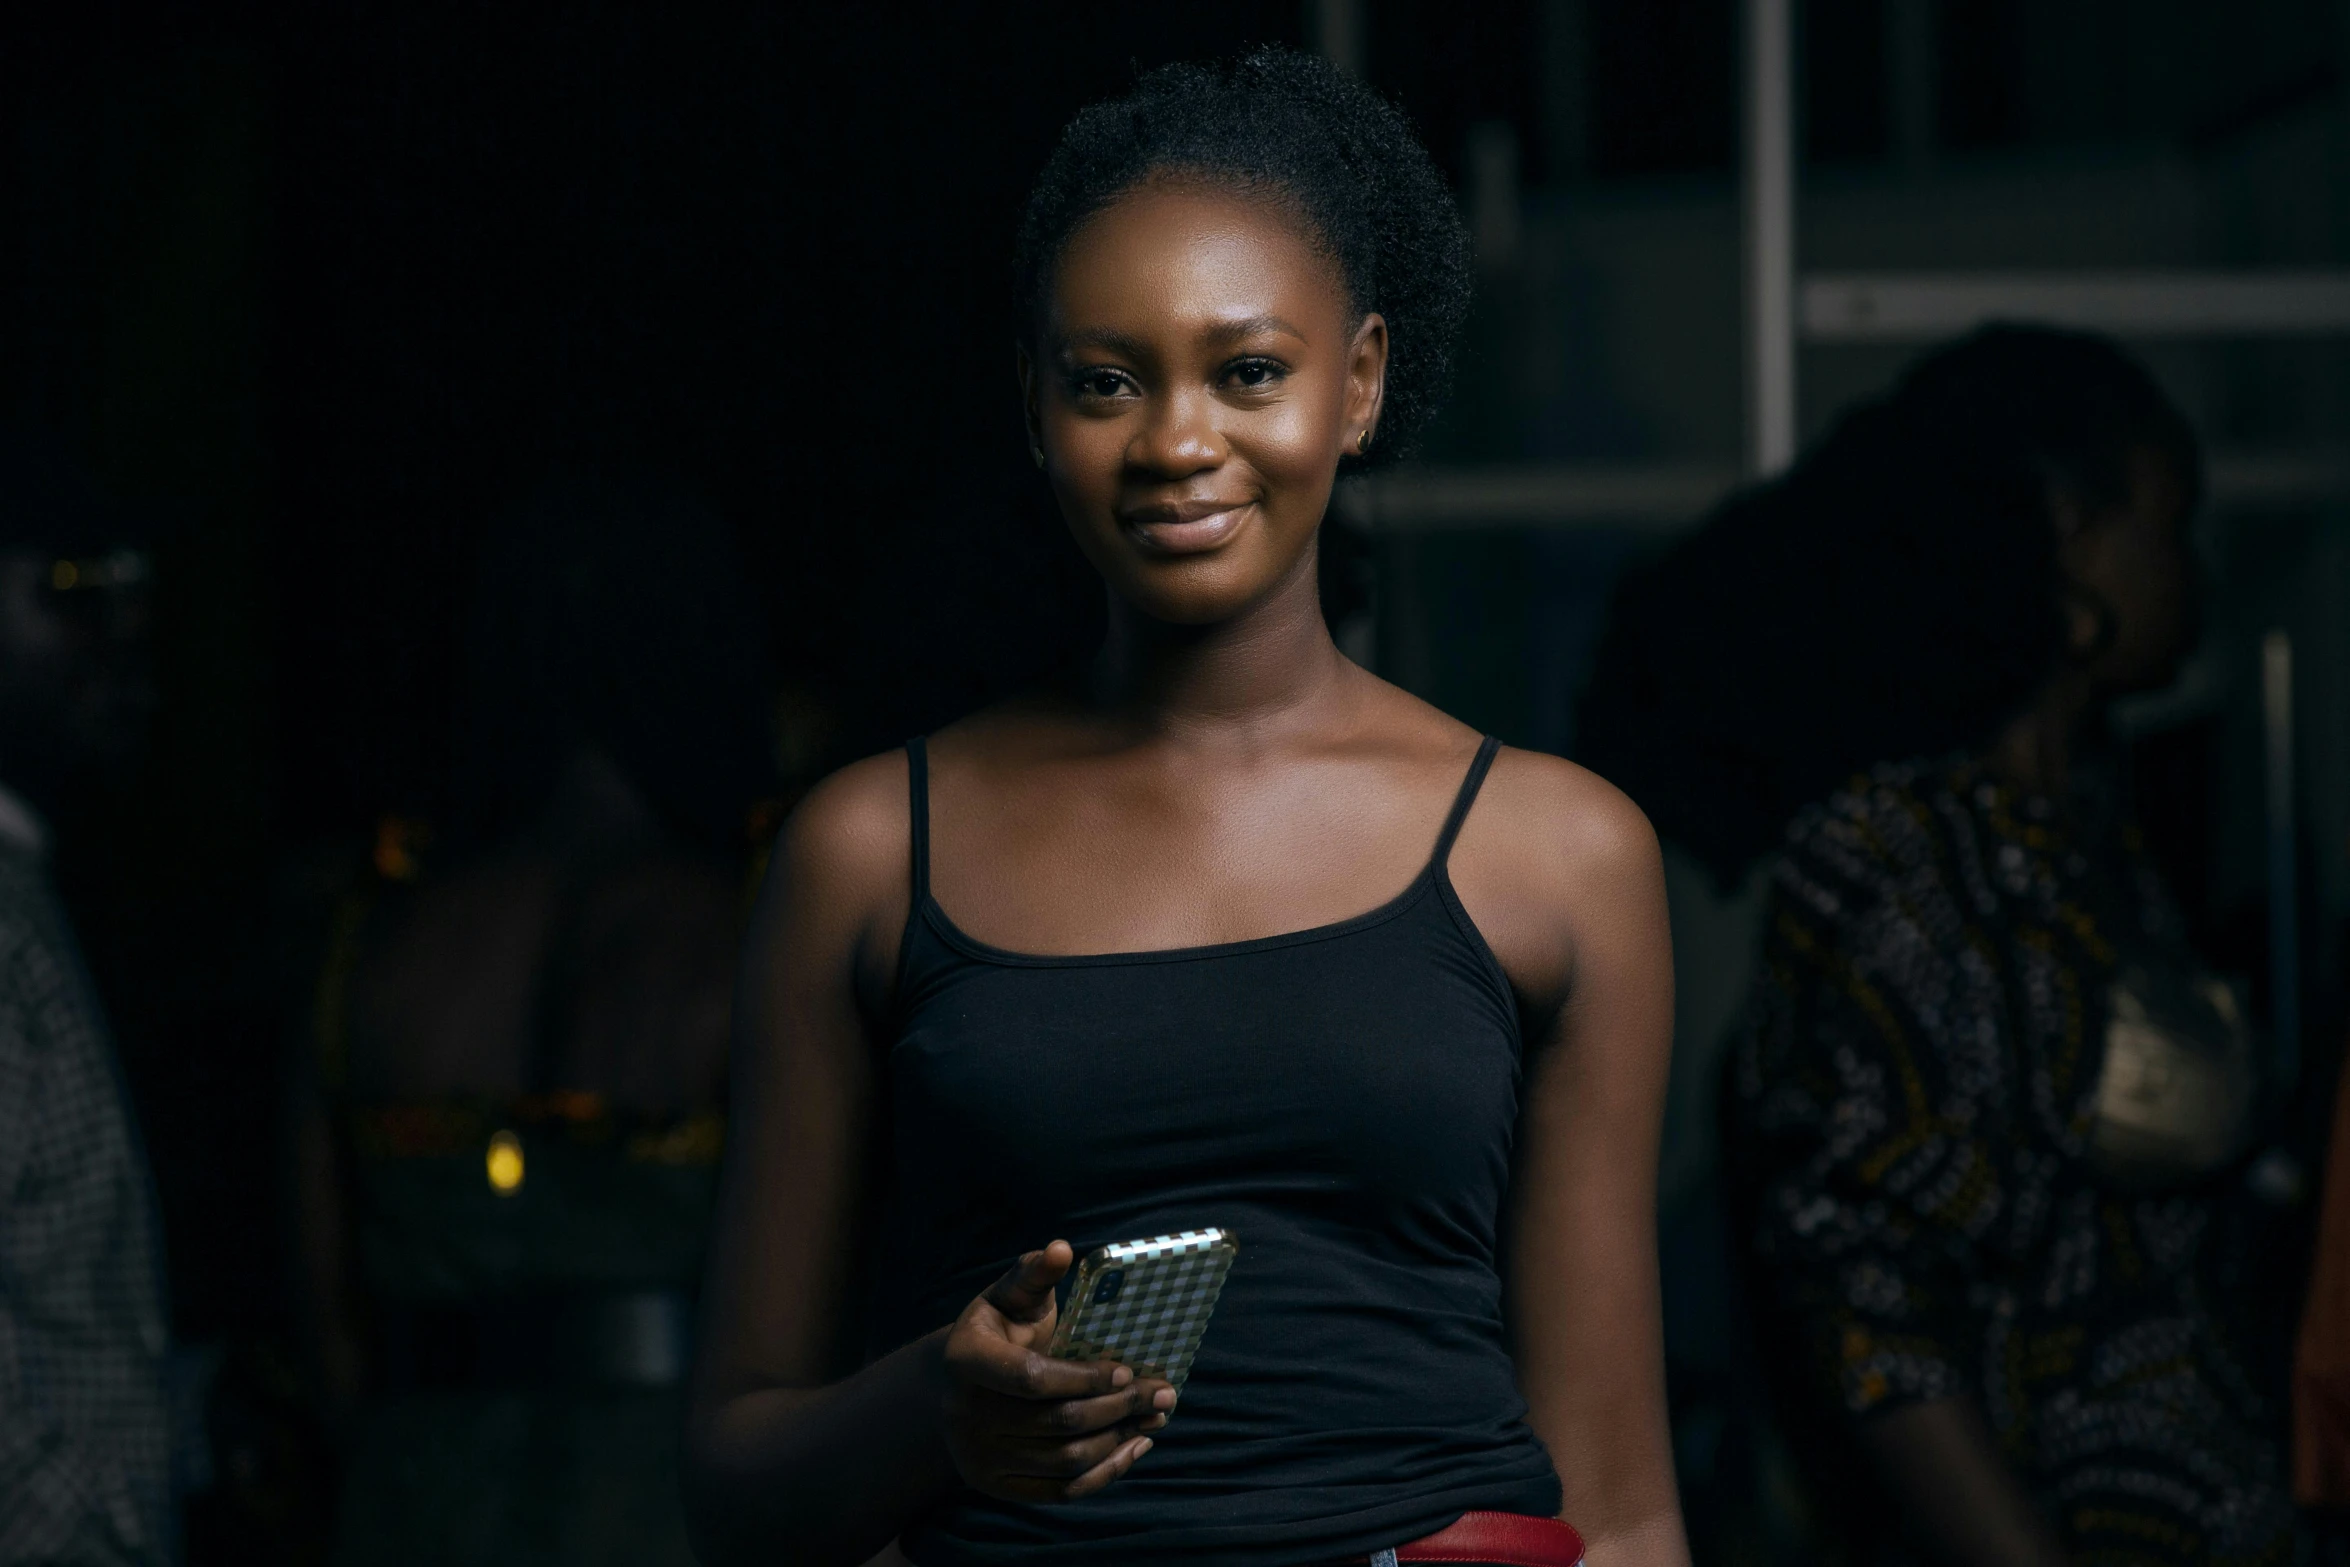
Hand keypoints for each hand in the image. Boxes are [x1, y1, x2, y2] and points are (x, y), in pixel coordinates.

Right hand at [937, 1240, 1174, 1501]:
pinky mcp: (996, 1486)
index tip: (1126, 1370)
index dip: (1084, 1378)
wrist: (953, 1386)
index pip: (1032, 1378)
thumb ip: (1033, 1274)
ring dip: (1120, 1439)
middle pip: (1059, 1421)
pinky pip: (1060, 1491)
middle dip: (1120, 1407)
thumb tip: (1062, 1249)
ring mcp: (978, 1458)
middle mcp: (964, 1415)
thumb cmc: (997, 1330)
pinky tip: (1135, 1446)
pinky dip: (1105, 1473)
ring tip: (1156, 1415)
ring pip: (1066, 1459)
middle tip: (1163, 1392)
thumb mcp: (1008, 1296)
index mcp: (964, 1359)